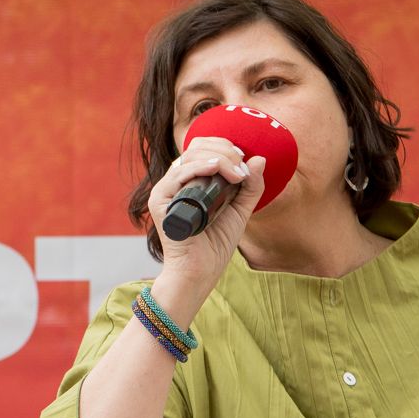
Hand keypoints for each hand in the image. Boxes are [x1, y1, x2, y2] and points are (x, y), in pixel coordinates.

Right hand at [146, 137, 265, 305]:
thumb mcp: (240, 210)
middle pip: (196, 146)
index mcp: (191, 180)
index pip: (203, 148)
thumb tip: (260, 159)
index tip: (244, 161)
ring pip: (190, 157)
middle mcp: (176, 181)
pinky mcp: (159, 200)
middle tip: (242, 169)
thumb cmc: (215, 244)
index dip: (224, 146)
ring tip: (237, 175)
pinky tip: (216, 168)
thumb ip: (250, 186)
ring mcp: (166, 190)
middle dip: (225, 150)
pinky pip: (178, 174)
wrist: (200, 271)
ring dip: (219, 159)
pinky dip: (199, 167)